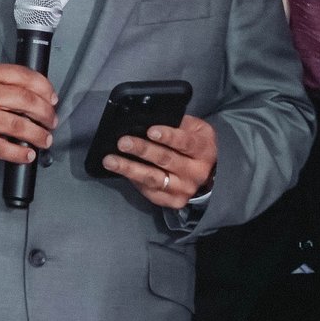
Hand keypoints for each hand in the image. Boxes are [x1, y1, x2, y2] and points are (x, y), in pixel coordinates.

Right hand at [0, 63, 55, 163]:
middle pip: (26, 101)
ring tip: (46, 139)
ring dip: (38, 134)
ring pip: (18, 125)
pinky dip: (18, 153)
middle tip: (51, 121)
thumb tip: (34, 92)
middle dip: (46, 113)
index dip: (44, 88)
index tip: (52, 98)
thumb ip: (0, 79)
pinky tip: (28, 155)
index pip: (24, 76)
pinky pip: (1, 147)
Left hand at [103, 115, 217, 209]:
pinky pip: (150, 191)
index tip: (150, 131)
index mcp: (203, 150)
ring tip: (110, 160)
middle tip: (123, 143)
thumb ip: (177, 124)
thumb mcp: (194, 129)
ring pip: (153, 179)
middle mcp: (196, 172)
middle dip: (142, 150)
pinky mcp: (173, 201)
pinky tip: (120, 171)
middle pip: (166, 160)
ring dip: (129, 168)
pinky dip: (133, 180)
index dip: (168, 136)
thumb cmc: (195, 144)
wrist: (208, 174)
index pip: (185, 143)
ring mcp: (184, 189)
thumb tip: (148, 119)